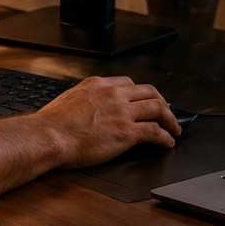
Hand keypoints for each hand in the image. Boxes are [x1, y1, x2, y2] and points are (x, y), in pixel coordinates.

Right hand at [32, 75, 180, 167]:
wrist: (49, 135)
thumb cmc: (51, 124)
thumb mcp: (68, 100)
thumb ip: (83, 100)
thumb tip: (85, 108)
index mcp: (98, 85)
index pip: (128, 83)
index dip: (141, 93)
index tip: (146, 99)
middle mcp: (113, 94)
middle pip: (149, 91)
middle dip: (162, 101)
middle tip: (167, 111)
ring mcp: (122, 112)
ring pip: (157, 108)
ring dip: (170, 118)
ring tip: (174, 128)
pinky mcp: (127, 132)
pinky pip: (155, 131)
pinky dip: (166, 137)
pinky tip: (168, 142)